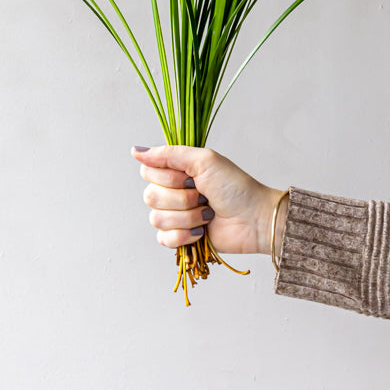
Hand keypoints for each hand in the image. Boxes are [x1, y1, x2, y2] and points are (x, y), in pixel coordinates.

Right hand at [131, 145, 286, 255]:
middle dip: (181, 198)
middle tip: (203, 195)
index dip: (167, 177)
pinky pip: (163, 239)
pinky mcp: (180, 238)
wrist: (254, 219)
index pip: (147, 171)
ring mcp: (176, 215)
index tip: (189, 176)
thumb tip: (135, 150)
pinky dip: (183, 235)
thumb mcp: (204, 160)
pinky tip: (201, 231)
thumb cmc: (235, 186)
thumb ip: (169, 154)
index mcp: (177, 171)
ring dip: (187, 217)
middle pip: (150, 196)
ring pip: (157, 219)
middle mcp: (173, 191)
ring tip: (207, 213)